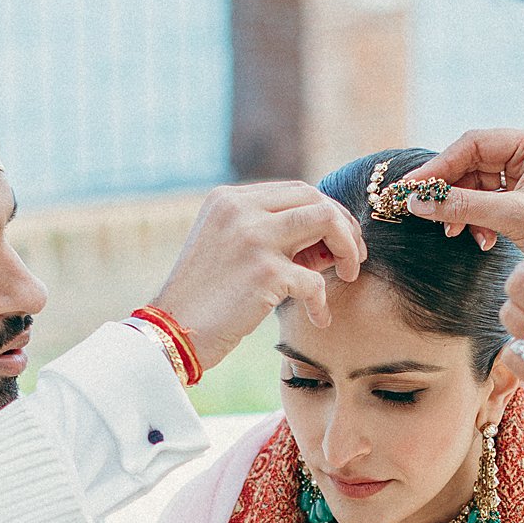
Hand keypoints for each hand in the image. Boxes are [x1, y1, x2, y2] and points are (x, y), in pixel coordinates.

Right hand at [150, 182, 366, 366]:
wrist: (172, 332)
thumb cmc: (203, 299)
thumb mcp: (227, 251)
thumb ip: (269, 236)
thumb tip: (329, 241)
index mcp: (228, 199)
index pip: (295, 190)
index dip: (324, 213)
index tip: (334, 242)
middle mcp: (240, 209)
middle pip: (314, 197)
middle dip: (343, 225)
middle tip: (351, 258)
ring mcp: (253, 237)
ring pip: (325, 220)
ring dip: (347, 246)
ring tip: (349, 274)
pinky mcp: (265, 272)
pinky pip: (315, 280)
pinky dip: (322, 302)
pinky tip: (319, 319)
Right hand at [399, 127, 523, 249]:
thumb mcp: (510, 216)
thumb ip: (463, 207)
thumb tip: (417, 202)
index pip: (475, 144)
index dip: (440, 165)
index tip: (411, 185)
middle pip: (472, 163)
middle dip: (451, 191)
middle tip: (423, 211)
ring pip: (475, 183)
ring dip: (462, 210)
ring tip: (455, 233)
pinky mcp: (521, 193)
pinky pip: (486, 199)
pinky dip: (477, 219)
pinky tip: (481, 239)